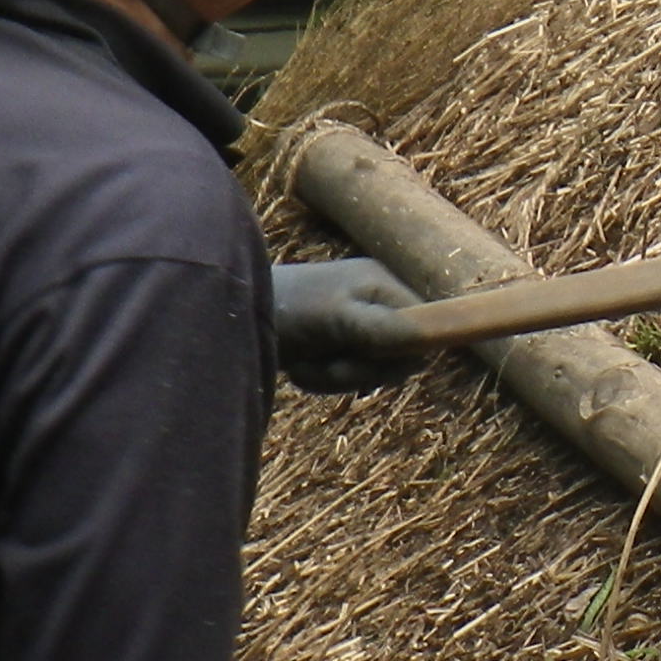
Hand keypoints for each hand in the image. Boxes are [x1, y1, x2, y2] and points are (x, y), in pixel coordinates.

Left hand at [268, 258, 423, 392]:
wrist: (230, 314)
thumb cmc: (287, 310)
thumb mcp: (339, 319)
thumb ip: (385, 328)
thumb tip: (430, 341)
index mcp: (381, 283)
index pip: (422, 328)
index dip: (401, 352)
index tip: (369, 357)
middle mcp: (372, 302)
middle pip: (397, 356)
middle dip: (361, 369)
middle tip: (330, 362)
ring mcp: (352, 324)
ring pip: (369, 371)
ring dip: (336, 376)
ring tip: (306, 363)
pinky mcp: (332, 344)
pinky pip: (345, 374)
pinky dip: (322, 377)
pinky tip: (300, 366)